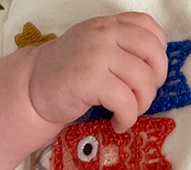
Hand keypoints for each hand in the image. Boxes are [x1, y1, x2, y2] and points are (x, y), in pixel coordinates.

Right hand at [28, 12, 168, 131]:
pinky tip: (118, 123)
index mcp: (108, 25)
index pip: (149, 28)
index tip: (150, 73)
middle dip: (156, 81)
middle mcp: (104, 34)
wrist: (32, 87)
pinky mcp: (90, 79)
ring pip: (143, 79)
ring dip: (142, 104)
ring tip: (129, 113)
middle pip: (153, 53)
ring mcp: (96, 54)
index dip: (159, 54)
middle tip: (143, 97)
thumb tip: (156, 68)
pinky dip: (128, 118)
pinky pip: (126, 101)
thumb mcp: (95, 47)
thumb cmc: (68, 73)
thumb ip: (121, 47)